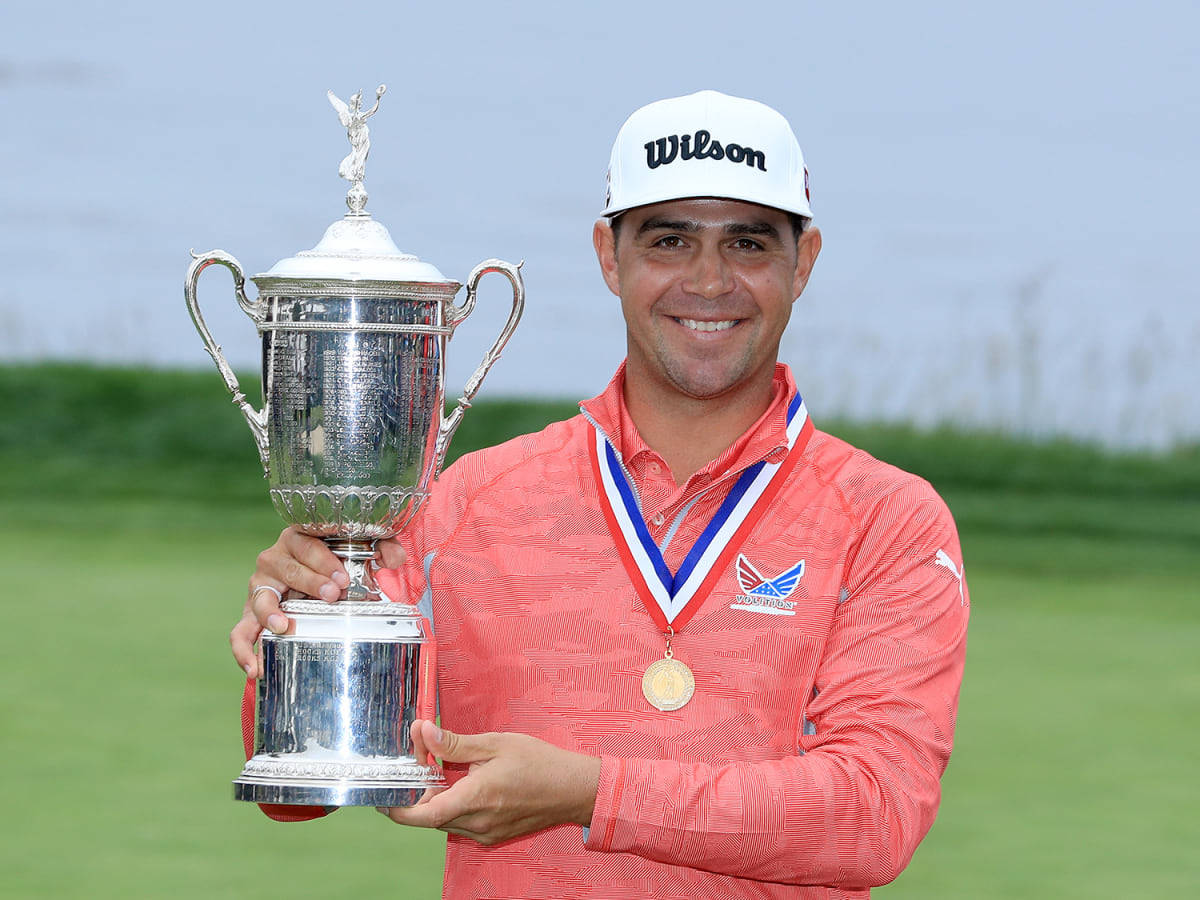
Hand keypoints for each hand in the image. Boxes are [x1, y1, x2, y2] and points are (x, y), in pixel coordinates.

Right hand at [229, 525, 406, 676]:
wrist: (315, 577)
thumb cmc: (336, 560)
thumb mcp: (361, 549)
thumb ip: (382, 547)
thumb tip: (396, 558)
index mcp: (298, 539)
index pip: (307, 545)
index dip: (324, 561)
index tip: (342, 578)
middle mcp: (274, 559)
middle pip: (286, 568)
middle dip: (309, 582)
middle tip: (332, 595)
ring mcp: (260, 587)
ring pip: (260, 598)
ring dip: (271, 613)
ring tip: (283, 626)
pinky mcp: (251, 613)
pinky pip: (241, 631)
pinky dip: (244, 649)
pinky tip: (255, 667)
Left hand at [379, 720, 600, 845]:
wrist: (574, 790)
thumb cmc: (540, 763)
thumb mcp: (496, 743)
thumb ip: (455, 743)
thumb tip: (423, 733)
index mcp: (477, 797)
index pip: (423, 814)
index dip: (397, 807)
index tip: (382, 793)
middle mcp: (477, 823)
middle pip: (429, 817)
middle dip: (417, 793)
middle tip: (418, 764)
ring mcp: (485, 833)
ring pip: (444, 821)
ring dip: (435, 800)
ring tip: (441, 770)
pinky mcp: (492, 836)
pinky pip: (460, 824)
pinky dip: (452, 806)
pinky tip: (462, 783)